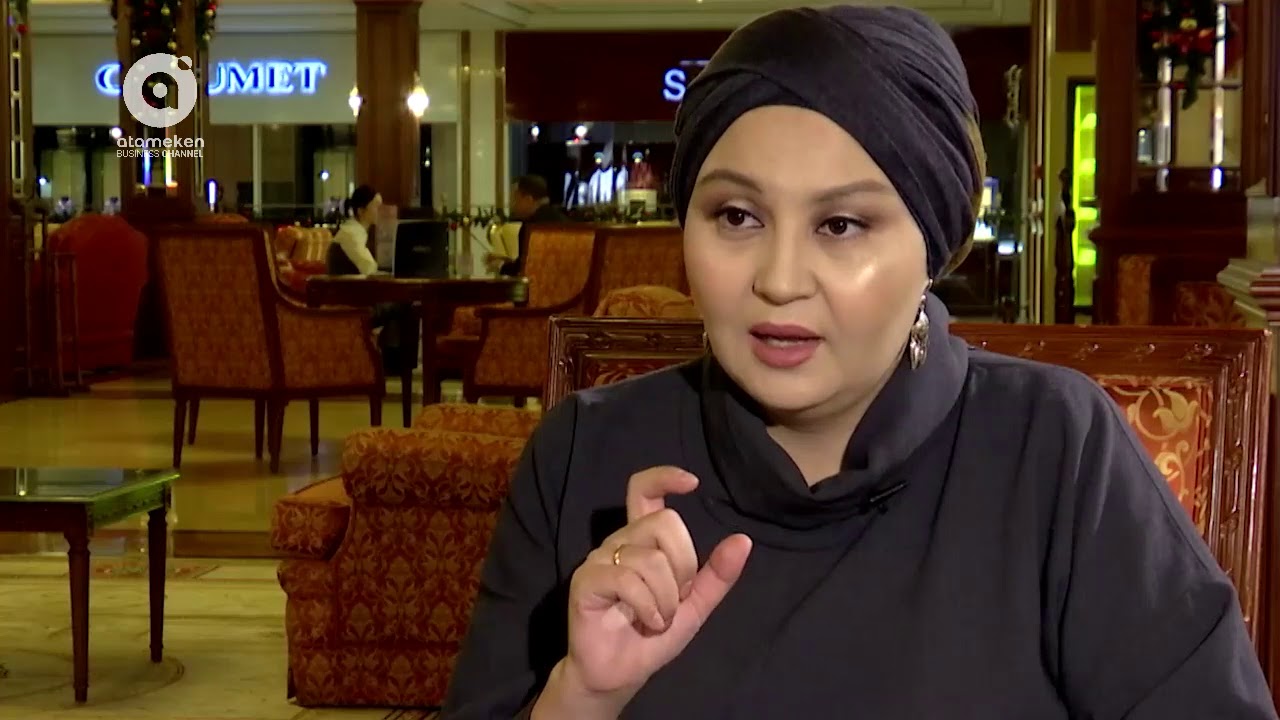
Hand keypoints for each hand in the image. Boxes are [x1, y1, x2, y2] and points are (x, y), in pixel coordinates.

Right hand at [560, 467, 751, 705]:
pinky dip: (648, 606)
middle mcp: (619, 542)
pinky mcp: (585, 582)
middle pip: (664, 524)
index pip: (643, 490)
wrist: (620, 674)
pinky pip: (626, 580)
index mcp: (642, 541)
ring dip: (667, 597)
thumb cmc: (652, 636)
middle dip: (684, 565)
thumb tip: (743, 540)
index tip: (692, 483)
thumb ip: (717, 575)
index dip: (665, 477)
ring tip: (659, 618)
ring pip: (649, 558)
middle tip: (677, 598)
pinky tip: (648, 622)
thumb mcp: (695, 606)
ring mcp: (599, 560)